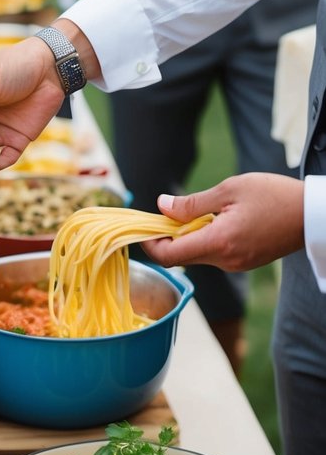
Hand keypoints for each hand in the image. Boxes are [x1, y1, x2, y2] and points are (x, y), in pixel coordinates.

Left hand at [143, 173, 304, 271]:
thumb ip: (192, 203)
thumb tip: (161, 206)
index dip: (150, 243)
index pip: (169, 256)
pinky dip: (207, 238)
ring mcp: (236, 264)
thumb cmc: (275, 196)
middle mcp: (225, 261)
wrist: (313, 214)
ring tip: (203, 210)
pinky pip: (215, 254)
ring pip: (198, 255)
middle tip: (169, 211)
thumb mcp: (230, 190)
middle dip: (169, 236)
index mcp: (218, 243)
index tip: (144, 226)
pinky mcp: (244, 262)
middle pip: (181, 256)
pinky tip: (220, 220)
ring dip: (190, 236)